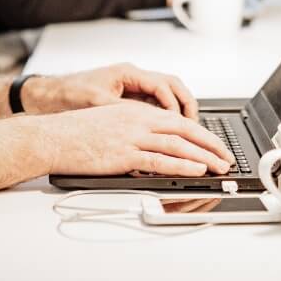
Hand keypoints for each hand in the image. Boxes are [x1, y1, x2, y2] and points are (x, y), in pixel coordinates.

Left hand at [23, 63, 197, 118]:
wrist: (48, 96)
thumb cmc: (69, 94)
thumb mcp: (96, 103)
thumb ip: (122, 111)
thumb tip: (145, 123)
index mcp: (127, 73)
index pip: (162, 85)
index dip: (173, 105)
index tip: (178, 124)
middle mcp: (133, 78)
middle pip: (172, 86)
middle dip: (186, 105)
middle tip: (195, 127)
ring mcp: (133, 89)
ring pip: (167, 96)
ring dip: (179, 112)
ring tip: (188, 133)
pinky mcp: (129, 102)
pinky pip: (155, 107)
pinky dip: (165, 119)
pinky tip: (169, 136)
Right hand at [41, 101, 233, 177]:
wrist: (52, 137)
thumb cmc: (76, 133)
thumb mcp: (110, 120)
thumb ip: (134, 129)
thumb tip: (154, 144)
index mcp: (135, 110)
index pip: (177, 120)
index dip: (200, 133)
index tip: (215, 144)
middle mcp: (137, 120)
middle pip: (184, 130)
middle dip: (210, 145)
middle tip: (227, 157)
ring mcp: (131, 137)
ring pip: (177, 145)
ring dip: (203, 157)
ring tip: (220, 167)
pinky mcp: (124, 154)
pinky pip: (159, 161)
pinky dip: (182, 165)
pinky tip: (196, 170)